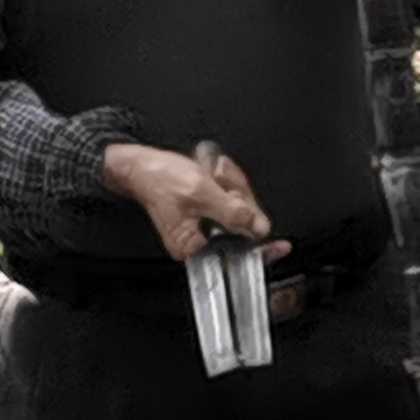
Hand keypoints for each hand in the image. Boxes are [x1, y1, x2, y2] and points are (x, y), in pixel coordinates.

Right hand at [98, 139, 280, 264]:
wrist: (140, 165)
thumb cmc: (160, 178)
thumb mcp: (201, 192)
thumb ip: (233, 212)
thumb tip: (258, 227)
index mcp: (194, 246)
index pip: (236, 254)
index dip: (260, 249)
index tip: (279, 247)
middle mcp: (198, 243)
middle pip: (240, 229)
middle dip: (239, 199)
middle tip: (225, 179)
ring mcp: (202, 229)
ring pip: (237, 214)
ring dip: (232, 188)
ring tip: (215, 173)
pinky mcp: (204, 215)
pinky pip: (227, 206)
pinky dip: (226, 188)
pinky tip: (215, 175)